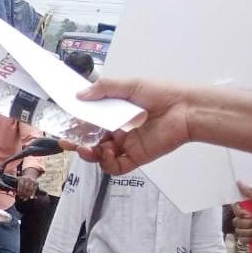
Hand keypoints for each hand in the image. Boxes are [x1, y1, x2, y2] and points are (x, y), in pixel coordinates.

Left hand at [16, 170, 39, 200]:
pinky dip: (33, 194)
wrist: (31, 174)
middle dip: (23, 194)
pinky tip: (31, 198)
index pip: (20, 186)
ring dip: (27, 195)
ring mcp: (32, 181)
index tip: (18, 196)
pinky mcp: (36, 183)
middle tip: (21, 198)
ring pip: (30, 189)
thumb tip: (13, 194)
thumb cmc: (22, 180)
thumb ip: (15, 187)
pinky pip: (34, 190)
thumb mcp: (18, 181)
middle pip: (25, 188)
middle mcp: (27, 179)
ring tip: (25, 199)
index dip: (19, 192)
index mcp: (21, 178)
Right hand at [73, 78, 193, 173]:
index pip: (89, 122)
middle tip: (67, 141)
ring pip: (99, 156)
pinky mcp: (135, 157)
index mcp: (115, 113)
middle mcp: (119, 130)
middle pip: (91, 141)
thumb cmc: (163, 94)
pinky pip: (115, 167)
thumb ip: (103, 89)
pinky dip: (107, 163)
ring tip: (87, 149)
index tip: (65, 124)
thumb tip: (80, 95)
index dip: (76, 125)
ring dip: (89, 154)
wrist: (186, 109)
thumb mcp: (130, 85)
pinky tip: (108, 152)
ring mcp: (126, 145)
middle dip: (76, 142)